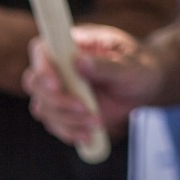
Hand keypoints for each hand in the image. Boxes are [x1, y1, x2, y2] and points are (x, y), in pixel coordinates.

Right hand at [22, 26, 164, 145]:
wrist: (145, 87)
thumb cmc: (139, 68)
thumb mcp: (129, 65)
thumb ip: (105, 65)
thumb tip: (80, 62)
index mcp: (72, 45)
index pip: (41, 51)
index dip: (43, 69)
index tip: (59, 86)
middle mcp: (59, 67)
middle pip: (35, 83)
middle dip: (57, 101)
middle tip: (85, 109)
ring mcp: (58, 89)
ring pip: (42, 108)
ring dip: (67, 120)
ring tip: (96, 122)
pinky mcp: (62, 110)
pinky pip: (54, 124)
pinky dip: (70, 132)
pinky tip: (89, 134)